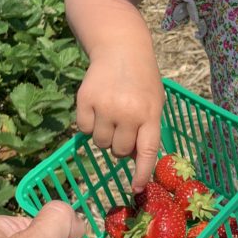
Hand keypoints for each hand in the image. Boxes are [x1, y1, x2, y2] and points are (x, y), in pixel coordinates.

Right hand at [76, 52, 163, 191]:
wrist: (121, 48)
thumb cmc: (141, 80)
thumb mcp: (154, 102)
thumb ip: (147, 130)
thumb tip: (136, 160)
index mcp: (150, 114)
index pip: (147, 152)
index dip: (141, 173)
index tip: (136, 189)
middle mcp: (128, 112)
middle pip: (120, 151)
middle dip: (120, 144)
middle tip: (123, 125)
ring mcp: (105, 106)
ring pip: (100, 143)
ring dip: (104, 135)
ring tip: (110, 113)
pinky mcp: (85, 100)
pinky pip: (83, 130)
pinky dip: (88, 124)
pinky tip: (96, 107)